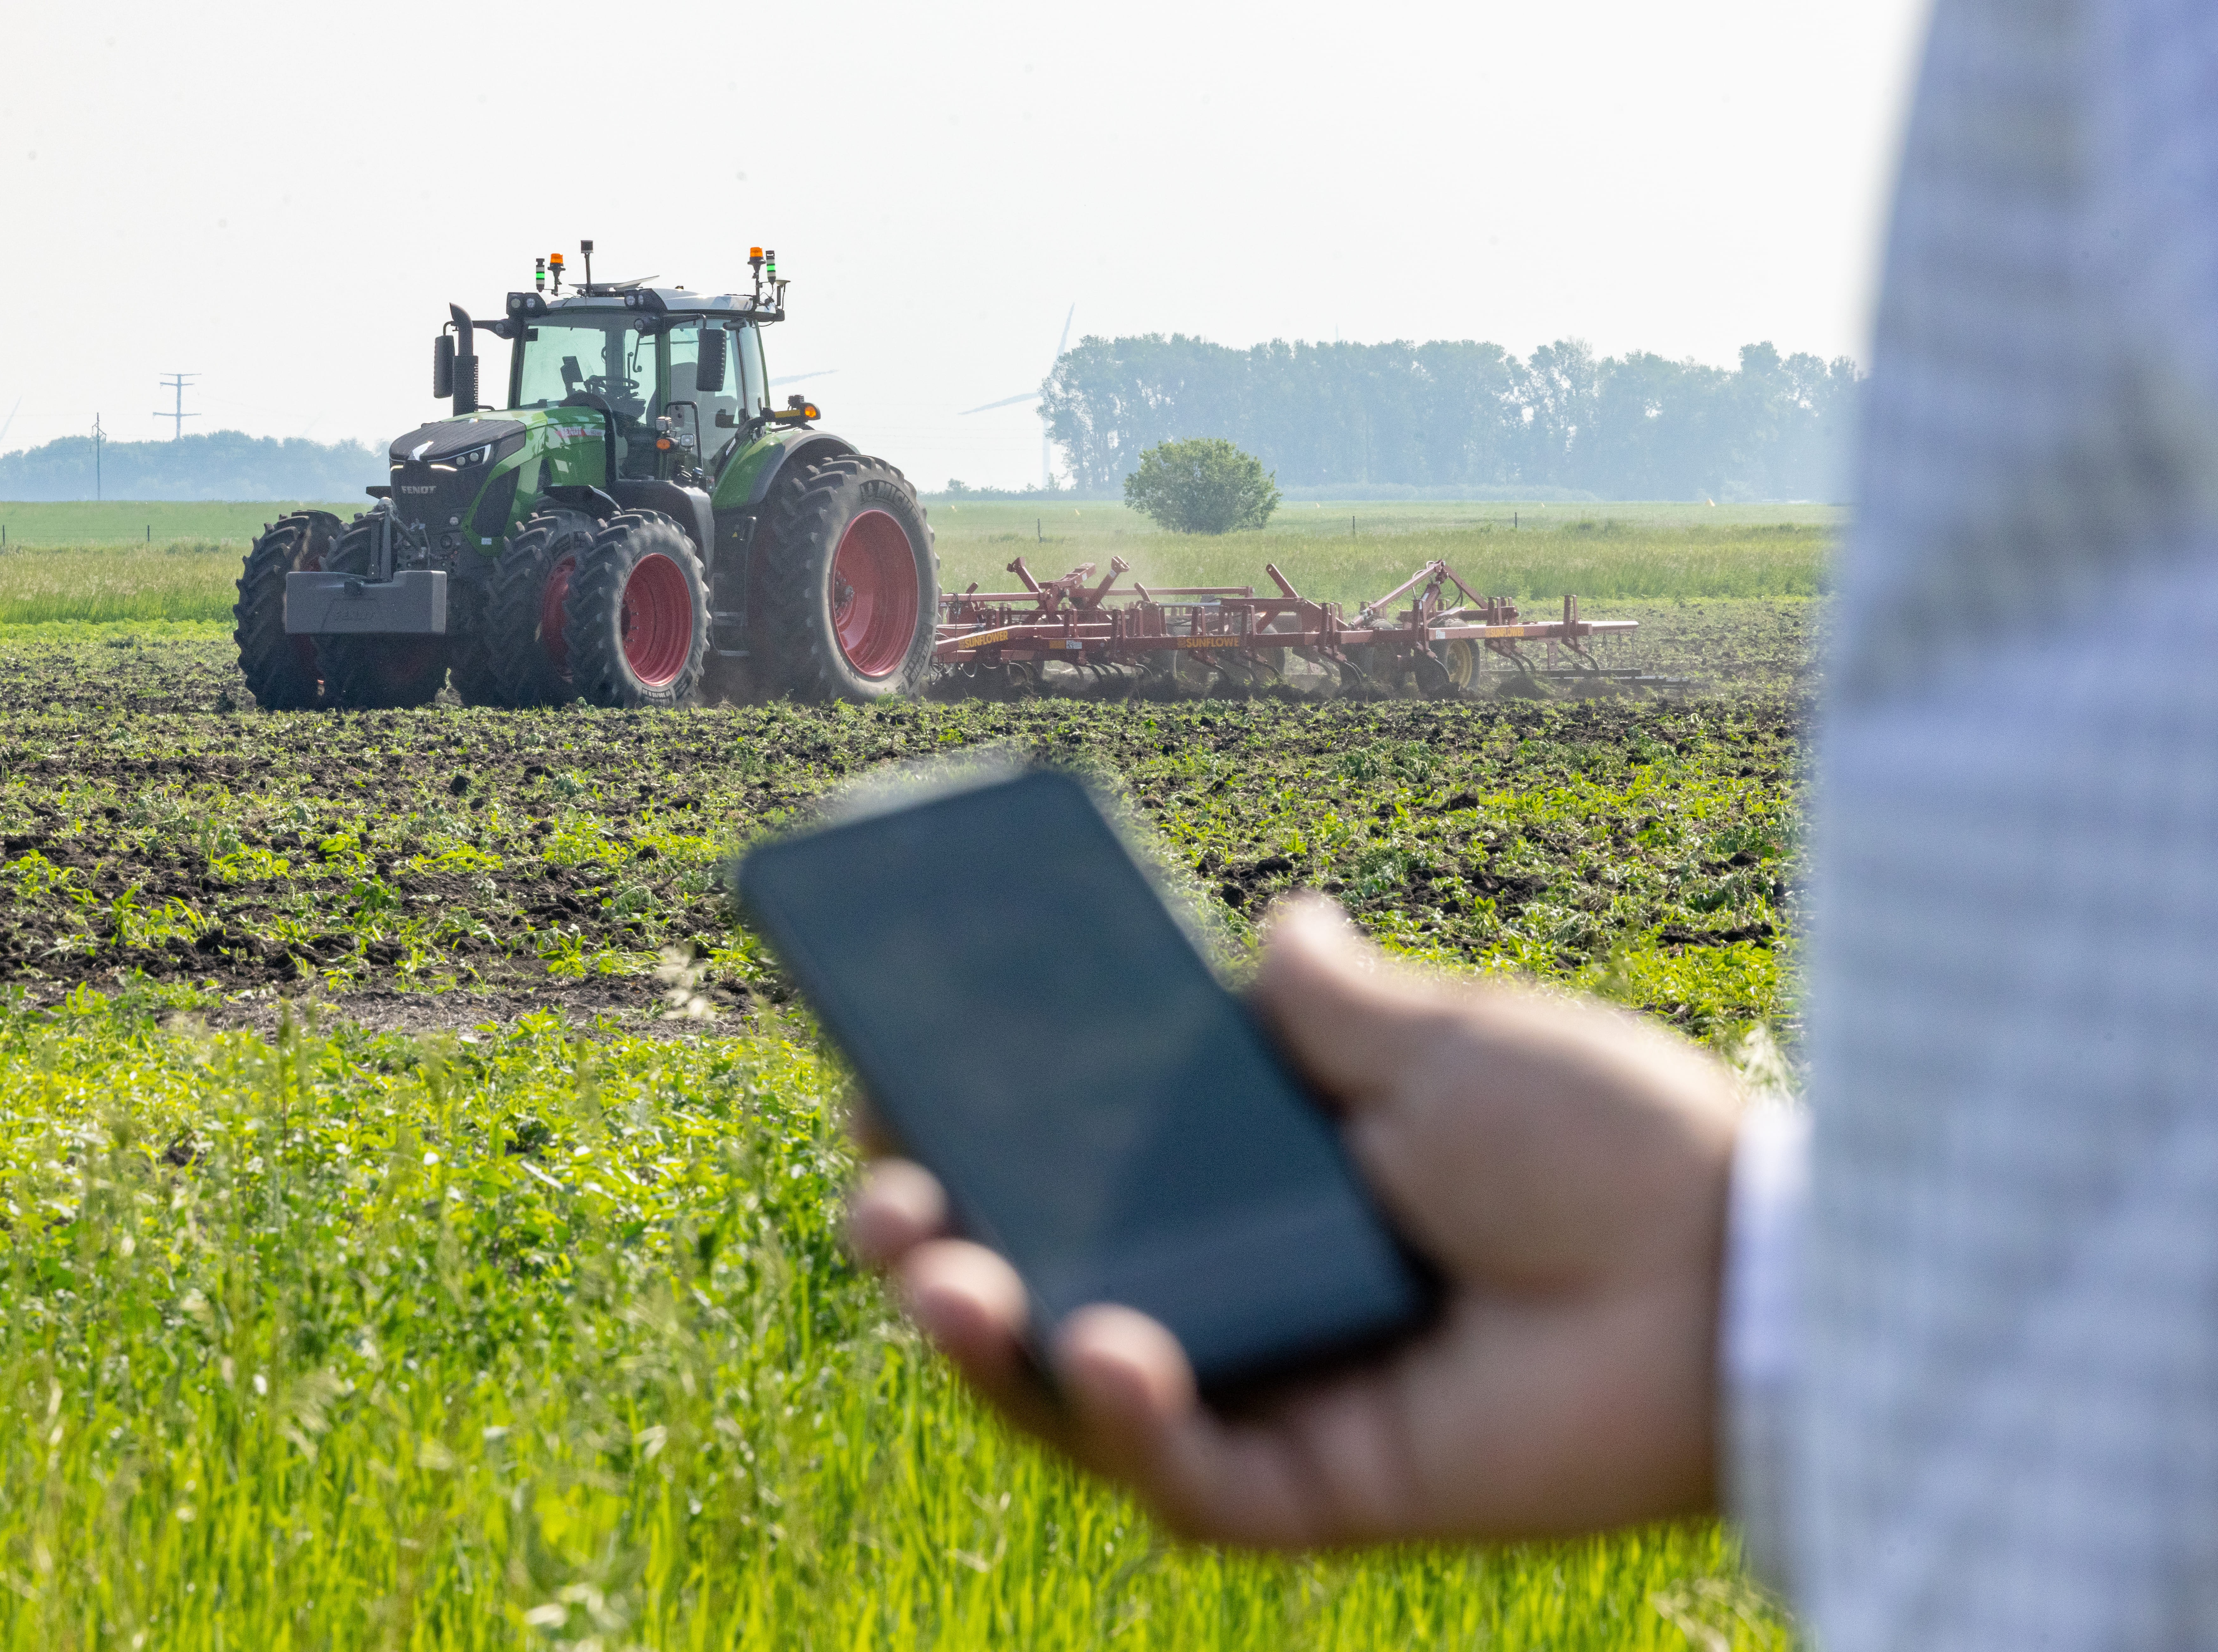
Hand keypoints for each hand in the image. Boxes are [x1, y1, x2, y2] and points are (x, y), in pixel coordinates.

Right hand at [850, 894, 1741, 1546]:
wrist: (1737, 1268)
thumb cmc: (1603, 1137)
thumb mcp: (1443, 1038)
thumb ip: (1337, 998)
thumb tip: (1275, 924)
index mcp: (1265, 1182)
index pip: (1081, 1170)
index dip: (975, 1139)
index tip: (892, 1087)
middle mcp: (1250, 1291)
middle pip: (1047, 1290)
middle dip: (935, 1251)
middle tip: (883, 1206)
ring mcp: (1275, 1396)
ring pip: (1077, 1402)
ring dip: (985, 1344)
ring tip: (941, 1276)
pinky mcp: (1317, 1488)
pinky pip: (1185, 1482)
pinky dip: (1125, 1423)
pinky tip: (1102, 1347)